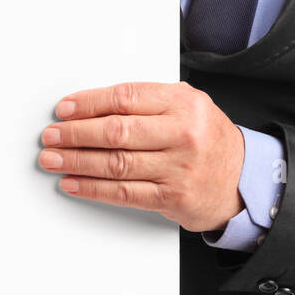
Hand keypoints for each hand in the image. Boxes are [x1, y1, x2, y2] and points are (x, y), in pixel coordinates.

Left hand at [38, 81, 244, 231]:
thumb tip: (93, 105)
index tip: (65, 109)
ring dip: (77, 161)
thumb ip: (149, 101)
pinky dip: (93, 188)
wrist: (243, 179)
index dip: (89, 103)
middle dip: (76, 133)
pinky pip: (124, 192)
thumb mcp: (188, 105)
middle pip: (116, 131)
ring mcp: (178, 167)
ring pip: (116, 163)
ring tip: (53, 158)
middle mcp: (182, 133)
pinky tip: (73, 182)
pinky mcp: (172, 197)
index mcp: (182, 103)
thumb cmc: (207, 138)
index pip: (126, 97)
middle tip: (51, 135)